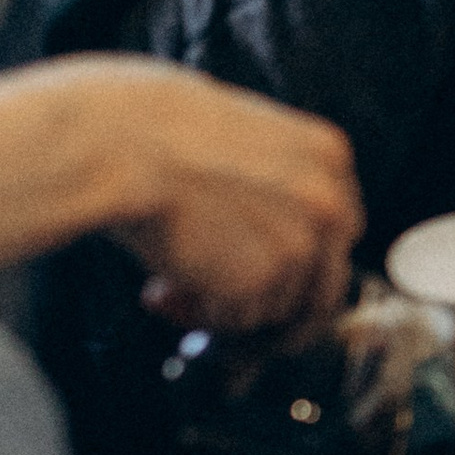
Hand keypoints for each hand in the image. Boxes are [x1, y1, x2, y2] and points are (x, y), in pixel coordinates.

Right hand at [81, 59, 362, 333]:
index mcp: (328, 156)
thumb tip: (262, 233)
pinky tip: (161, 288)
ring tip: (168, 282)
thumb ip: (271, 182)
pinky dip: (198, 316)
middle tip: (225, 309)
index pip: (335, 232)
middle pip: (323, 283)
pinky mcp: (264, 280)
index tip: (262, 275)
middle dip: (274, 303)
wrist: (119, 144)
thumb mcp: (239, 136)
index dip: (294, 260)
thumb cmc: (154, 132)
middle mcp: (331, 202)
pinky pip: (236, 322)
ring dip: (223, 307)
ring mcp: (302, 244)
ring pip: (275, 308)